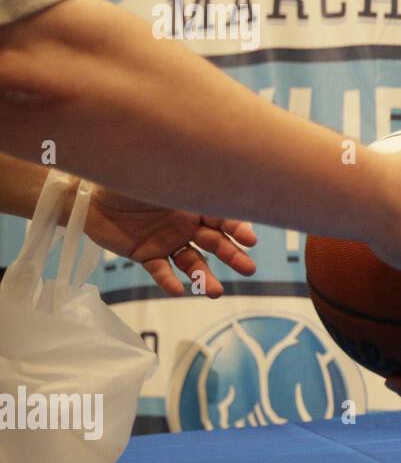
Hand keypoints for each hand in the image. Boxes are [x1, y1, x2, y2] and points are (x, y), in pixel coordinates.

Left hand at [83, 183, 257, 296]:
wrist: (89, 192)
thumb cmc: (127, 176)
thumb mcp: (159, 175)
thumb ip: (184, 181)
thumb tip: (213, 169)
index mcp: (194, 203)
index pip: (223, 218)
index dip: (238, 229)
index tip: (250, 240)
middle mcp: (186, 224)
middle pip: (215, 243)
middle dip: (233, 256)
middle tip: (249, 269)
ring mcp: (167, 241)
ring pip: (193, 262)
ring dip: (205, 277)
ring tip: (216, 292)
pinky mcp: (146, 254)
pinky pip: (160, 270)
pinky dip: (169, 281)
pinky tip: (178, 291)